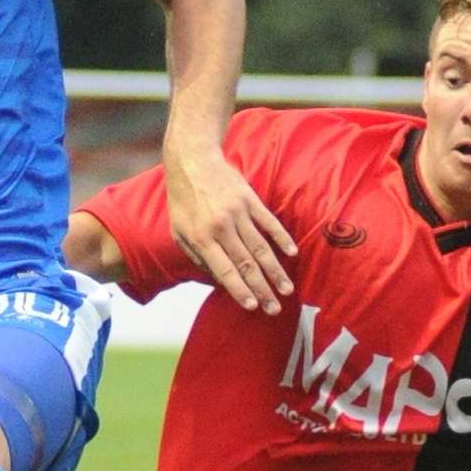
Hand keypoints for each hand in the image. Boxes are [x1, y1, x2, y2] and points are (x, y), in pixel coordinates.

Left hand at [164, 145, 295, 313]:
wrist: (192, 161)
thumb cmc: (182, 200)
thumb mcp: (178, 231)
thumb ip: (196, 256)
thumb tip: (218, 279)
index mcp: (201, 238)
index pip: (225, 271)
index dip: (240, 290)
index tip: (253, 306)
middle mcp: (221, 227)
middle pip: (246, 264)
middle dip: (262, 289)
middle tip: (275, 309)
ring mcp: (237, 212)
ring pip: (260, 248)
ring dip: (275, 271)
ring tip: (287, 289)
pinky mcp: (249, 199)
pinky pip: (268, 222)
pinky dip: (281, 238)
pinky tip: (292, 253)